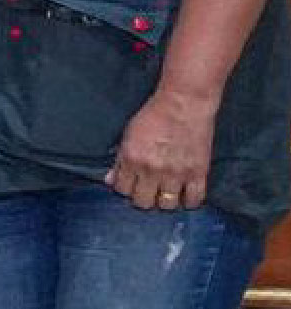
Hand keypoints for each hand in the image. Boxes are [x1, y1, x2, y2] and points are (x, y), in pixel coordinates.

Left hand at [109, 84, 215, 211]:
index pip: (122, 190)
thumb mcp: (128, 135)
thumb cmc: (154, 115)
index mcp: (131, 159)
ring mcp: (175, 173)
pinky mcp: (198, 172)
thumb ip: (119, 160)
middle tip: (149, 192)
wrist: (184, 103)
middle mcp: (151, 169)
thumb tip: (110, 180)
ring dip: (165, 202)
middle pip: (143, 202)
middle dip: (144, 199)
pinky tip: (185, 195)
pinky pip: (194, 199)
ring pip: (167, 205)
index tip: (132, 186)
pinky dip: (189, 201)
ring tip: (167, 194)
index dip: (126, 189)